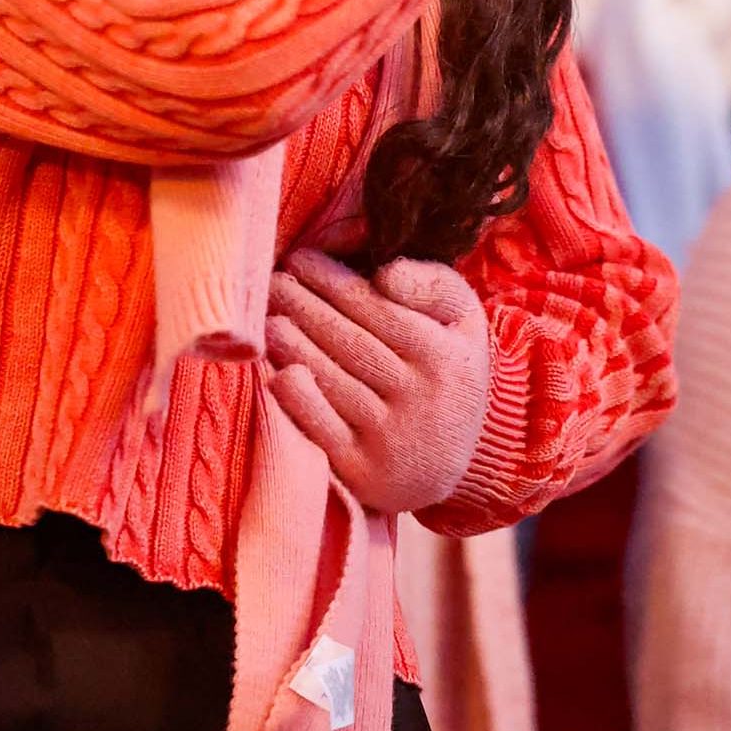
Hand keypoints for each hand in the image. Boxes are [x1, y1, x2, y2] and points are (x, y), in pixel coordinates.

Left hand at [266, 251, 490, 514]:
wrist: (449, 461)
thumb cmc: (445, 371)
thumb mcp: (462, 321)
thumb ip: (431, 284)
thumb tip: (383, 275)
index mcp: (445, 357)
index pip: (375, 308)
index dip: (331, 279)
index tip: (301, 257)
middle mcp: (421, 400)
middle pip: (347, 341)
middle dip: (303, 304)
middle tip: (273, 280)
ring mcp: (390, 440)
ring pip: (330, 378)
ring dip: (291, 343)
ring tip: (268, 316)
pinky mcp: (362, 473)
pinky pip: (319, 428)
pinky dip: (293, 396)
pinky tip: (274, 370)